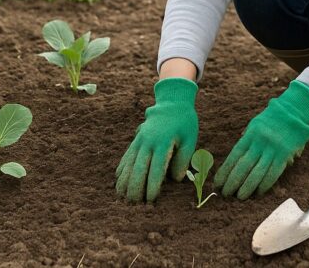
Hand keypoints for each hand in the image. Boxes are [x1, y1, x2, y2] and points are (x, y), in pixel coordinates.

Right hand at [115, 77, 198, 202]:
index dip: (153, 186)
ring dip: (125, 181)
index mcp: (163, 143)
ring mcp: (139, 141)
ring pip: (129, 163)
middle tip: (134, 204)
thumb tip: (175, 180)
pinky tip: (118, 181)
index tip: (151, 200)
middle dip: (135, 188)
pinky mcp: (136, 140)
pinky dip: (121, 169)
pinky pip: (126, 156)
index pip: (156, 169)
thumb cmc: (184, 123)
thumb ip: (183, 160)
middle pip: (138, 168)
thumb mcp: (189, 139)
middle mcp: (148, 142)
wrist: (172, 103)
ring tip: (122, 197)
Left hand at [214, 80, 308, 198]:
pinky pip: (274, 173)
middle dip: (233, 181)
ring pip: (258, 172)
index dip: (225, 170)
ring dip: (247, 187)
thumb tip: (236, 158)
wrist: (295, 110)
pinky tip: (258, 192)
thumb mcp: (255, 124)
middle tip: (225, 193)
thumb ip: (246, 140)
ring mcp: (273, 148)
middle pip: (244, 165)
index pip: (234, 155)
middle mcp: (260, 141)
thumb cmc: (272, 119)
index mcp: (251, 134)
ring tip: (240, 196)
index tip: (218, 182)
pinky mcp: (285, 154)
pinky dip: (265, 184)